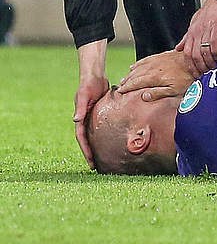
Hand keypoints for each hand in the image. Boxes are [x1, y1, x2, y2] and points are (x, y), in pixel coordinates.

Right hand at [74, 41, 110, 169]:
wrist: (96, 76)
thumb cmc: (89, 85)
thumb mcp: (84, 96)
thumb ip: (80, 107)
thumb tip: (75, 120)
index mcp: (80, 118)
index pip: (81, 139)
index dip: (86, 152)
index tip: (90, 163)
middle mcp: (85, 120)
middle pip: (88, 141)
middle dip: (91, 154)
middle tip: (97, 167)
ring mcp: (93, 118)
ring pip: (95, 136)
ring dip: (98, 147)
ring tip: (104, 160)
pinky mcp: (101, 114)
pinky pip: (102, 129)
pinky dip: (105, 137)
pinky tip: (114, 143)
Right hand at [119, 51, 200, 101]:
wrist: (194, 62)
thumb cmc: (186, 78)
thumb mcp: (174, 90)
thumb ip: (158, 93)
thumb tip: (143, 96)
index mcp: (154, 77)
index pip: (135, 83)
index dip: (127, 88)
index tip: (120, 91)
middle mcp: (152, 68)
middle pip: (134, 75)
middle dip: (126, 81)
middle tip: (120, 87)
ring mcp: (155, 61)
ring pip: (137, 68)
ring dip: (130, 74)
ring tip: (124, 79)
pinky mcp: (160, 56)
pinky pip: (144, 60)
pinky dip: (137, 64)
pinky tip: (133, 67)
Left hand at [176, 0, 216, 73]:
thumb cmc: (210, 9)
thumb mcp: (194, 22)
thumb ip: (187, 37)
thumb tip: (178, 48)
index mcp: (192, 32)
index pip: (187, 53)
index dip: (190, 65)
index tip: (195, 73)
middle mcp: (198, 31)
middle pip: (195, 54)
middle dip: (200, 66)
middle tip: (205, 73)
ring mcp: (207, 28)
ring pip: (205, 50)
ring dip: (209, 61)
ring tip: (214, 66)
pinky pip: (216, 42)